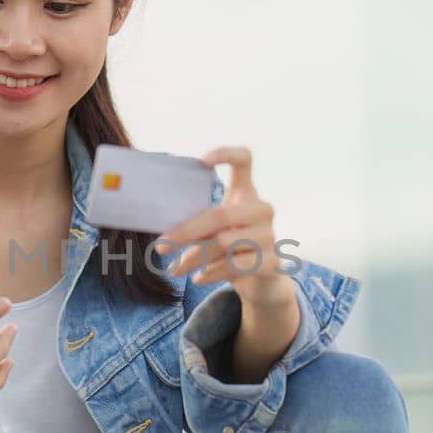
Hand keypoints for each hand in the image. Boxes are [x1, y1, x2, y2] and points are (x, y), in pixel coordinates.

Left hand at [155, 145, 294, 311]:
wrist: (262, 279)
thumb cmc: (230, 246)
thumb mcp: (214, 229)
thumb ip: (196, 223)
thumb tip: (161, 236)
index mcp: (246, 192)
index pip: (244, 160)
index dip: (226, 154)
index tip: (203, 160)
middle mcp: (262, 209)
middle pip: (220, 215)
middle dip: (186, 232)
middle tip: (161, 246)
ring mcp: (269, 235)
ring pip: (223, 243)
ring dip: (194, 258)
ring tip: (176, 269)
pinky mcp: (271, 260)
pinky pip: (235, 265)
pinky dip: (211, 273)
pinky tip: (197, 278)